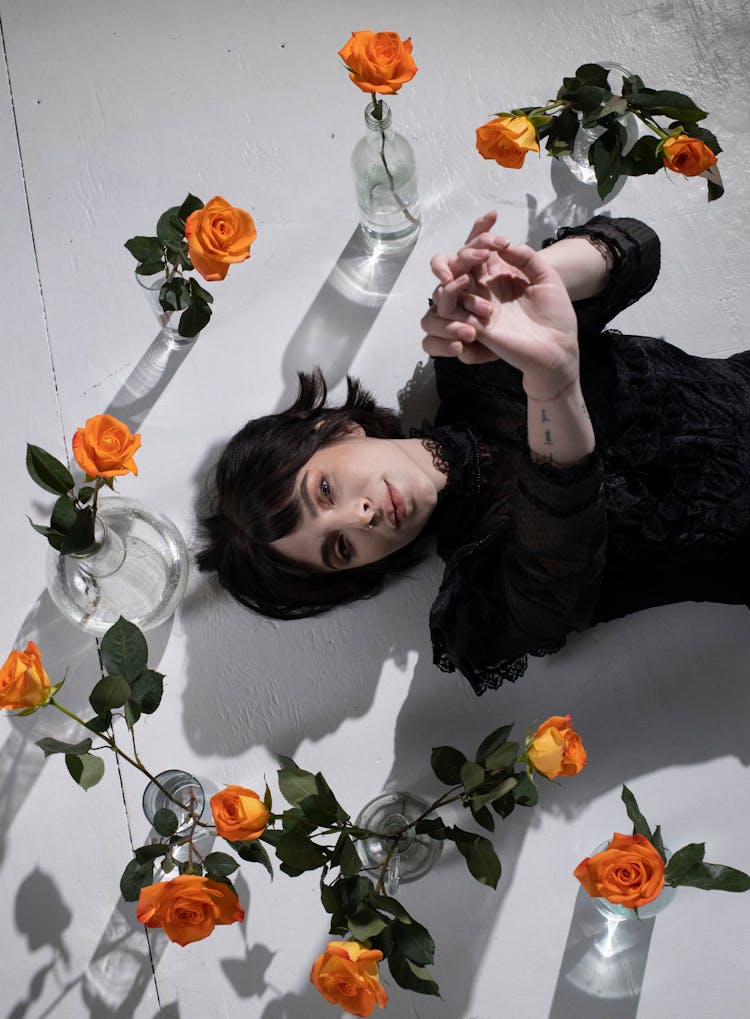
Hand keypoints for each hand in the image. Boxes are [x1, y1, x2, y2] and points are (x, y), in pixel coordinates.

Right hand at [422, 239, 579, 388]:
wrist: (559, 346)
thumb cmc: (556, 314)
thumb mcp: (546, 277)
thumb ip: (526, 257)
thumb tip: (504, 243)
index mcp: (499, 275)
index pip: (480, 249)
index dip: (481, 230)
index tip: (492, 215)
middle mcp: (484, 290)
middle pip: (459, 263)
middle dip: (468, 251)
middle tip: (486, 250)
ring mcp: (477, 309)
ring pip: (447, 286)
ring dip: (455, 272)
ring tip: (475, 266)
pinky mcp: (476, 328)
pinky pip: (450, 311)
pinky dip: (452, 298)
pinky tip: (467, 287)